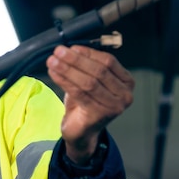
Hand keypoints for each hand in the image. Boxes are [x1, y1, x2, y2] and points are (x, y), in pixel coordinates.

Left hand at [46, 44, 133, 163]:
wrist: (82, 131)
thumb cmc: (87, 104)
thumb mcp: (90, 80)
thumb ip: (86, 65)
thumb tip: (69, 49)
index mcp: (126, 82)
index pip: (108, 61)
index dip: (88, 53)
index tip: (70, 47)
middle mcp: (124, 95)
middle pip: (98, 71)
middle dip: (75, 60)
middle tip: (58, 52)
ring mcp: (113, 107)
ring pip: (88, 83)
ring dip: (67, 70)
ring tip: (53, 62)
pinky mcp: (99, 116)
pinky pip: (79, 94)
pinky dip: (64, 81)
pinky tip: (54, 74)